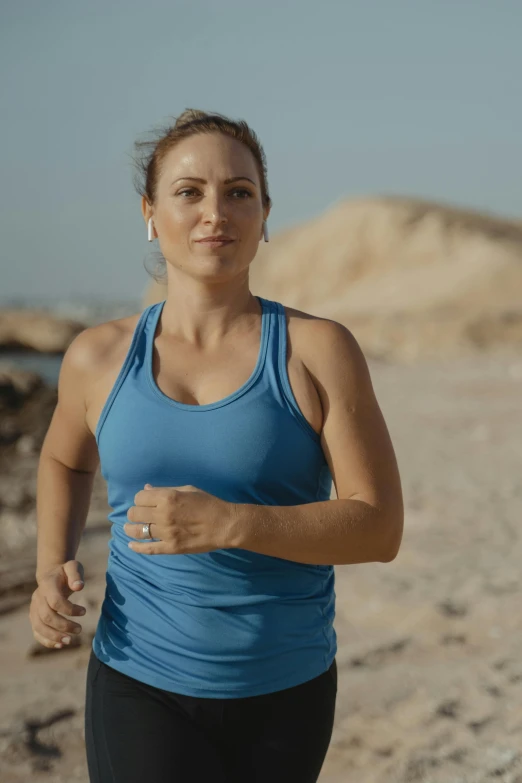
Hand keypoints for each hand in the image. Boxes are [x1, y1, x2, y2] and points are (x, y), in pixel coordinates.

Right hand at [29, 561, 86, 649]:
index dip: (70, 609)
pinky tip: (60, 645)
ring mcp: (34, 608)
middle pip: (46, 616)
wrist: (51, 574)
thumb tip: (79, 587)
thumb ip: (76, 575)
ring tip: (69, 641)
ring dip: (53, 636)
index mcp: (47, 585)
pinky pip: (36, 632)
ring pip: (38, 627)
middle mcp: (38, 598)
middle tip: (79, 630)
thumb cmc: (65, 572)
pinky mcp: (34, 617)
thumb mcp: (73, 567)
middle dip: (63, 626)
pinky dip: (46, 641)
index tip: (84, 612)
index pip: (55, 601)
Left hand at [124, 484, 238, 554]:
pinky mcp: (171, 547)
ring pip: (138, 531)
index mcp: (168, 498)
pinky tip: (131, 545)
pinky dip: (137, 548)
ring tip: (129, 528)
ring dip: (130, 529)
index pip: (139, 497)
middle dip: (134, 513)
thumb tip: (146, 489)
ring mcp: (166, 533)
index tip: (144, 502)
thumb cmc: (208, 503)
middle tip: (138, 514)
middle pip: (135, 513)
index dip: (140, 499)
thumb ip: (165, 490)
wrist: (224, 524)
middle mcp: (163, 514)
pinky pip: (148, 549)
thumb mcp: (188, 490)